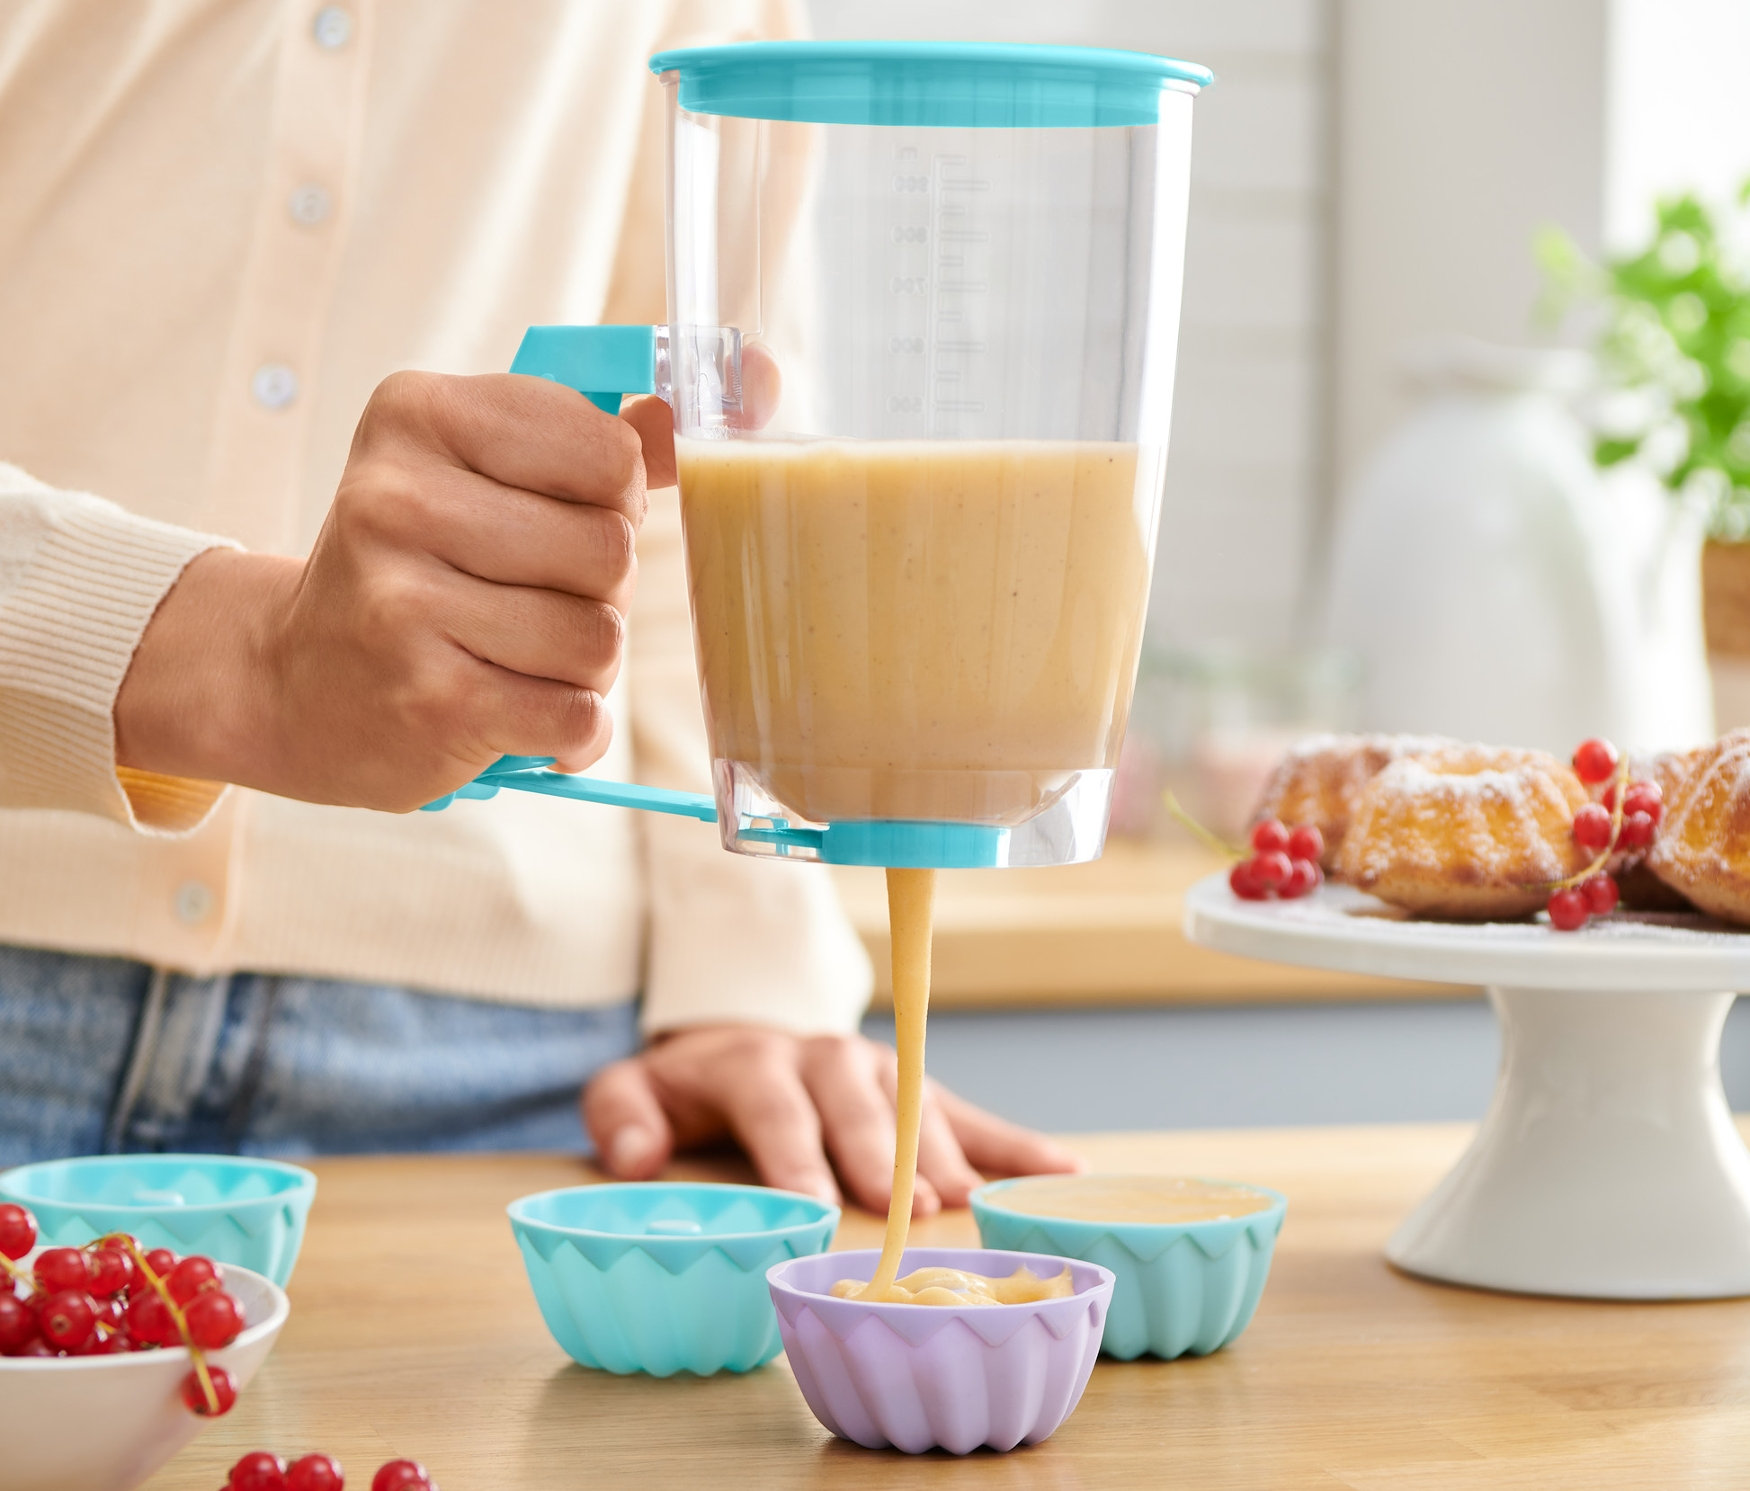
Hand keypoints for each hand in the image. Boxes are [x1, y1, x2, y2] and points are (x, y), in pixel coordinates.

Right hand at [117, 371, 652, 809]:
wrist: (291, 681)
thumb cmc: (417, 568)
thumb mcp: (482, 472)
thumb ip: (598, 446)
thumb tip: (709, 413)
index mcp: (420, 414)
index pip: (611, 454)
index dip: (614, 503)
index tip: (558, 519)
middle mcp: (397, 500)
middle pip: (611, 551)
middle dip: (600, 591)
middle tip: (531, 600)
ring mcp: (405, 604)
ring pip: (600, 639)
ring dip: (584, 666)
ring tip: (515, 657)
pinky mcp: (432, 701)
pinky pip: (576, 715)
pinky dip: (572, 729)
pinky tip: (521, 713)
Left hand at [583, 1026, 1081, 1214]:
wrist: (734, 1042)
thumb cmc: (687, 1090)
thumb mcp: (633, 1089)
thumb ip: (620, 1114)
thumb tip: (633, 1159)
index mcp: (756, 1062)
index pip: (777, 1106)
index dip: (796, 1154)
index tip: (816, 1207)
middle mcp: (825, 1059)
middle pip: (857, 1103)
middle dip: (885, 1153)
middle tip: (913, 1208)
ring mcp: (878, 1072)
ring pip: (918, 1105)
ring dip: (947, 1152)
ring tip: (976, 1204)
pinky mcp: (916, 1090)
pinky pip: (972, 1113)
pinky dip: (1016, 1142)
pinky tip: (1063, 1172)